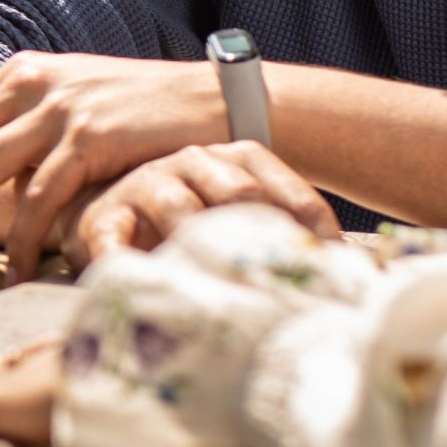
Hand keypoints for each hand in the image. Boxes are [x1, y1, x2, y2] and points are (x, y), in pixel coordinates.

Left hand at [0, 52, 232, 278]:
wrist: (216, 103)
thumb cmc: (143, 120)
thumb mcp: (73, 112)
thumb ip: (27, 138)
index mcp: (17, 76)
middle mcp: (29, 84)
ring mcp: (58, 107)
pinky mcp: (89, 134)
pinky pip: (38, 195)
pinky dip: (19, 239)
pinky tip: (10, 271)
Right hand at [65, 142, 341, 262]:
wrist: (107, 205)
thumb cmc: (185, 220)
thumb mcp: (238, 216)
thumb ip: (282, 236)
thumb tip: (345, 275)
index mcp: (239, 160)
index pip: (291, 194)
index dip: (317, 233)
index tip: (337, 269)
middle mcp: (196, 162)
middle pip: (239, 193)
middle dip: (263, 238)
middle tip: (283, 284)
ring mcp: (148, 184)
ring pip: (180, 208)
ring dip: (198, 245)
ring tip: (219, 286)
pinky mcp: (102, 213)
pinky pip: (109, 236)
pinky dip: (122, 260)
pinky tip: (142, 282)